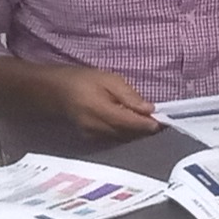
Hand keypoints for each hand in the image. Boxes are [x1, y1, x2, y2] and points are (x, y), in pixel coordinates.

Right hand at [38, 66, 161, 137]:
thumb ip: (128, 95)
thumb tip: (149, 109)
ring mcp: (92, 136)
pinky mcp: (91, 139)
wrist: (55, 92)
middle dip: (144, 129)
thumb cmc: (82, 80)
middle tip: (158, 121)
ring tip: (145, 121)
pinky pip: (114, 138)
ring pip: (122, 138)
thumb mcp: (107, 79)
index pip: (131, 123)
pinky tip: (129, 124)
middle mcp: (96, 128)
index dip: (148, 125)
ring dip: (135, 132)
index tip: (163, 122)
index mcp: (100, 110)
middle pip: (128, 134)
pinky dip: (124, 132)